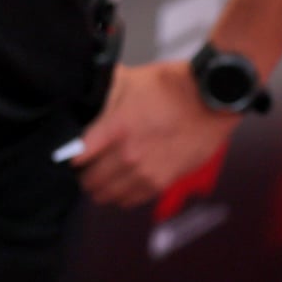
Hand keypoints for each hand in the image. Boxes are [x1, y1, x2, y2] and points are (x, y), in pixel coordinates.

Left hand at [71, 61, 239, 207]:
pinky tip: (122, 183)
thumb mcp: (129, 80)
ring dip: (101, 187)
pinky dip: (122, 195)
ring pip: (107, 195)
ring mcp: (145, 172)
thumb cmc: (172, 87)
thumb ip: (101, 94)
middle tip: (85, 166)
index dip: (69, 155)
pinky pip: (130, 200)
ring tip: (102, 175)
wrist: (212, 100)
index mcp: (116, 129)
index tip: (70, 153)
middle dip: (83, 174)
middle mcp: (128, 156)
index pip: (76, 156)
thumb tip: (81, 97)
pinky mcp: (162, 182)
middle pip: (89, 180)